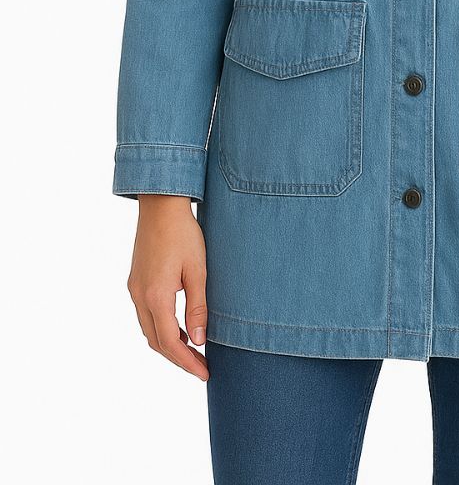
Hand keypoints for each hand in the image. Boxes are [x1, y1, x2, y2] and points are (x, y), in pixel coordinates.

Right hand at [126, 195, 208, 380]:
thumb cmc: (183, 233)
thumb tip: (199, 341)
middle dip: (178, 358)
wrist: (161, 205)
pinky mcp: (135, 281)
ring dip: (169, 344)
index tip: (204, 373)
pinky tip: (179, 327)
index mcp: (155, 296)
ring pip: (148, 329)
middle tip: (202, 368)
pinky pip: (146, 315)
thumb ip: (197, 307)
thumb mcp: (197, 270)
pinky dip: (162, 328)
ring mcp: (134, 288)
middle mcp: (139, 296)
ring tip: (193, 352)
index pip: (170, 342)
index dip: (187, 362)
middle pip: (156, 341)